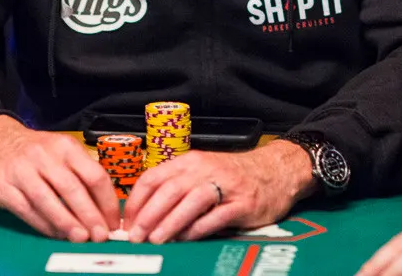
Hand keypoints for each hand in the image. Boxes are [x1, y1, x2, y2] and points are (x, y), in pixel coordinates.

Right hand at [0, 116, 119, 241]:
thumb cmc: (34, 151)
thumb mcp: (60, 151)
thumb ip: (81, 174)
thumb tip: (104, 209)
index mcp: (65, 146)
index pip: (94, 175)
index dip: (107, 202)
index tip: (113, 221)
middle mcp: (43, 156)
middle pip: (72, 189)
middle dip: (89, 216)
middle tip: (100, 235)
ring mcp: (21, 171)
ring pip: (47, 201)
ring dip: (66, 223)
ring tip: (79, 237)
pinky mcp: (3, 187)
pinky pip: (26, 210)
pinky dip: (43, 225)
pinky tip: (55, 233)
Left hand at [122, 141, 313, 243]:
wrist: (275, 171)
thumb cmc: (232, 177)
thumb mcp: (201, 174)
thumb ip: (176, 190)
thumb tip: (144, 217)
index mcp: (189, 162)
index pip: (153, 177)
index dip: (136, 202)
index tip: (126, 223)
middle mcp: (204, 169)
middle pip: (169, 190)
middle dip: (149, 215)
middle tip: (136, 236)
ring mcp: (225, 185)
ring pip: (190, 201)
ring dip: (170, 222)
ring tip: (157, 240)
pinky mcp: (243, 203)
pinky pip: (216, 216)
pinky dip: (198, 229)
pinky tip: (187, 239)